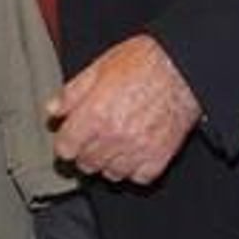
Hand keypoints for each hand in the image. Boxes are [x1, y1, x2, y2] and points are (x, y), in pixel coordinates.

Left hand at [48, 35, 201, 183]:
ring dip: (110, 162)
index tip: (74, 136)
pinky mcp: (160, 155)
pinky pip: (139, 177)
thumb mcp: (101, 66)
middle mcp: (113, 136)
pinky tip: (137, 151)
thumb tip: (53, 110)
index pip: (65, 149)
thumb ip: (73, 92)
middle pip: (86, 164)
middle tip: (98, 136)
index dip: (68, 142)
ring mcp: (137, 149)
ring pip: (111, 174)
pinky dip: (136, 169)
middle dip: (87, 151)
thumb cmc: (146, 60)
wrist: (185, 65)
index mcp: (94, 114)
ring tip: (118, 143)